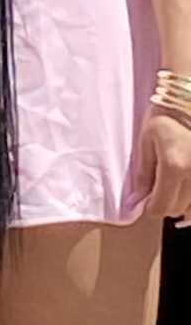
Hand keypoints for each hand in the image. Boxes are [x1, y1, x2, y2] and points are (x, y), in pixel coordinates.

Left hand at [139, 108, 190, 225]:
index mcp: (175, 166)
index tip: (148, 198)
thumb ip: (142, 174)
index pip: (161, 208)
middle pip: (180, 210)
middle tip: (162, 185)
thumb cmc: (168, 113)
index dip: (151, 206)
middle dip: (167, 202)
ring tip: (178, 180)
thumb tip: (138, 200)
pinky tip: (187, 176)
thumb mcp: (146, 140)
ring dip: (184, 200)